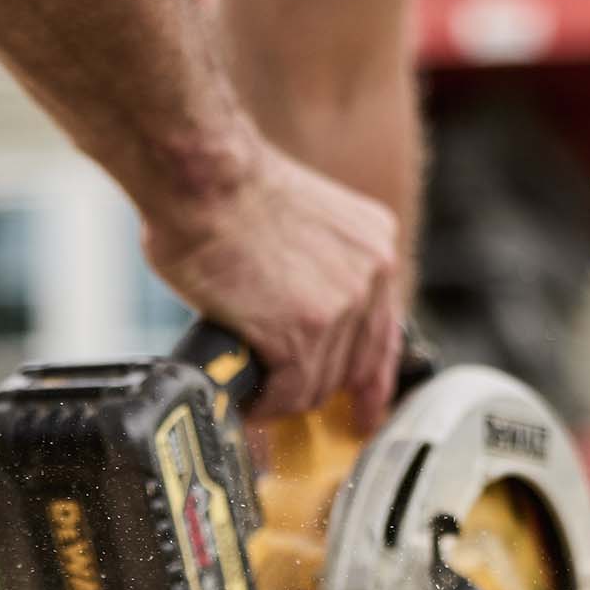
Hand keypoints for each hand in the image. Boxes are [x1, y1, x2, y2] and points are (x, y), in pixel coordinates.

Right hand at [142, 135, 402, 428]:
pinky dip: (263, 401)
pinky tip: (245, 394)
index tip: (367, 409)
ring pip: (317, 386)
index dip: (373, 379)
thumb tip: (291, 314)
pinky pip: (287, 392)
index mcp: (374, 243)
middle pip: (350, 367)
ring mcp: (339, 306)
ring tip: (249, 387)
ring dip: (281, 395)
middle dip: (311, 389)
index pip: (385, 331)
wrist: (204, 180)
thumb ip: (315, 271)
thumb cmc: (225, 193)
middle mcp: (370, 274)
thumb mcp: (300, 224)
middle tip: (275, 396)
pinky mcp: (300, 334)